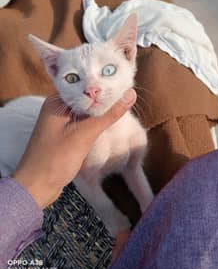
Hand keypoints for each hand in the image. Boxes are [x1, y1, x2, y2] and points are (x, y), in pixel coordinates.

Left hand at [13, 89, 136, 208]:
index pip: (84, 85)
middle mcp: (58, 108)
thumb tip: (130, 94)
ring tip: (124, 104)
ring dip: (102, 111)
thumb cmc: (55, 159)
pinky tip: (110, 122)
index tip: (124, 81)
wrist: (36, 187)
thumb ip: (108, 115)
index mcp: (57, 102)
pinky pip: (84, 123)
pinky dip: (96, 123)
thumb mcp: (84, 134)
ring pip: (87, 111)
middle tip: (128, 93)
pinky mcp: (65, 134)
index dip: (104, 83)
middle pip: (86, 98)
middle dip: (105, 98)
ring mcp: (61, 122)